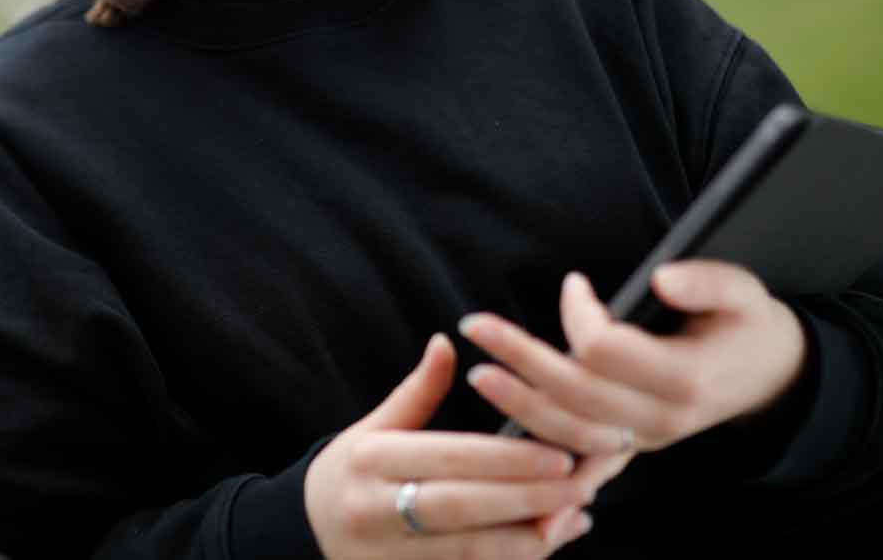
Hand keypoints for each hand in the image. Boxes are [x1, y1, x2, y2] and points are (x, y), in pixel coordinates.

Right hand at [304, 334, 598, 558]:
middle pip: (462, 506)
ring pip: (469, 551)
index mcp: (371, 459)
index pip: (448, 458)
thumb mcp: (371, 427)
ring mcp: (388, 554)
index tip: (556, 454)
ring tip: (573, 516)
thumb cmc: (348, 473)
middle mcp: (376, 509)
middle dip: (526, 497)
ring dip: (528, 536)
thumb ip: (416, 392)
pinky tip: (547, 540)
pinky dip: (511, 559)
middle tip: (579, 486)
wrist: (303, 533)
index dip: (506, 459)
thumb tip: (446, 343)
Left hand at [458, 263, 807, 458]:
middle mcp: (663, 418)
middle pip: (577, 394)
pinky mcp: (635, 448)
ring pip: (572, 434)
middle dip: (522, 359)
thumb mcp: (744, 292)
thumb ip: (706, 281)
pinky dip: (552, 476)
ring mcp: (647, 440)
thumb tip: (660, 278)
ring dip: (520, 408)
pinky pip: (588, 467)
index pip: (607, 349)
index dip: (581, 314)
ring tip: (481, 375)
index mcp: (685, 377)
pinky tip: (515, 471)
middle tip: (477, 327)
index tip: (575, 282)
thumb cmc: (747, 325)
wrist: (770, 376)